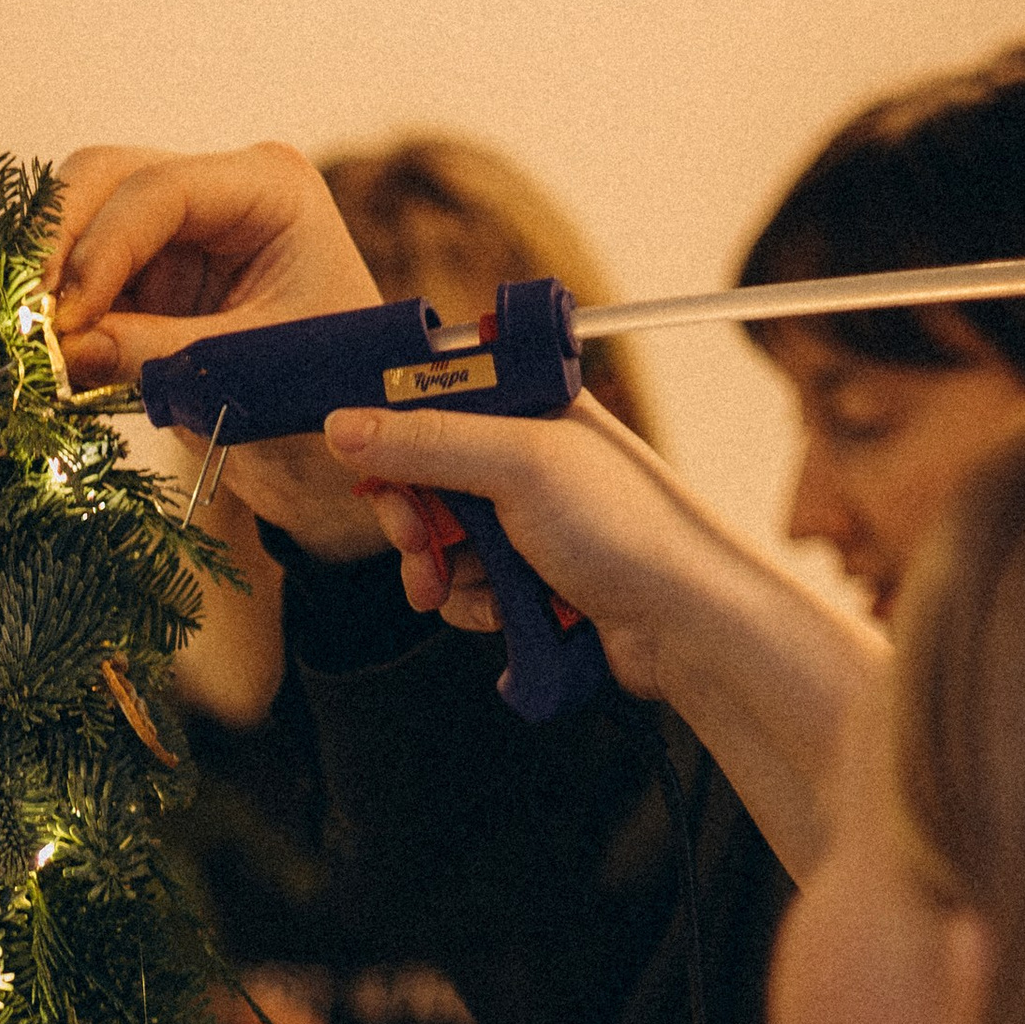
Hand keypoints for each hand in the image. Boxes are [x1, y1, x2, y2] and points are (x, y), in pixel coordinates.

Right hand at [45, 144, 387, 555]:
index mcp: (270, 190)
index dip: (98, 250)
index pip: (159, 191)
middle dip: (56, 244)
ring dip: (49, 274)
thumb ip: (157, 354)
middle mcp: (221, 190)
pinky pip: (83, 273)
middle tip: (25, 318)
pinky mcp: (151, 272)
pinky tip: (46, 353)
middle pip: (105, 177)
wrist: (339, 451)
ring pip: (81, 215)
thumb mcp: (248, 376)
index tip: (64, 319)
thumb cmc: (327, 402)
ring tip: (33, 341)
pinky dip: (59, 308)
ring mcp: (181, 228)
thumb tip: (61, 349)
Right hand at [326, 390, 732, 707]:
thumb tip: (341, 425)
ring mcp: (530, 521)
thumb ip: (426, 442)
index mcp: (533, 405)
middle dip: (413, 519)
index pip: (433, 401)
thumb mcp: (518, 466)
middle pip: (425, 478)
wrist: (683, 622)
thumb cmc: (626, 528)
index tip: (374, 471)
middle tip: (419, 543)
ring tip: (467, 588)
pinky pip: (467, 588)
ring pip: (441, 541)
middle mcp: (529, 457)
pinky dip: (471, 605)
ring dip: (440, 571)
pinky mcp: (531, 578)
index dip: (394, 438)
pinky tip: (502, 611)